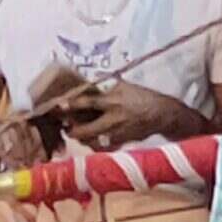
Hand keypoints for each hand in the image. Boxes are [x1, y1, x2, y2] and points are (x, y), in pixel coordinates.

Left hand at [64, 80, 198, 149]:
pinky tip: (95, 140)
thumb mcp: (126, 85)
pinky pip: (103, 145)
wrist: (161, 114)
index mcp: (112, 101)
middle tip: (67, 128)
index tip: (60, 106)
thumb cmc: (143, 97)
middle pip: (86, 130)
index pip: (88, 102)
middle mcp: (112, 119)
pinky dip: (97, 143)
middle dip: (73, 131)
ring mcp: (116, 133)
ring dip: (84, 138)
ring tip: (79, 134)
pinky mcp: (121, 142)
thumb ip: (108, 83)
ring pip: (93, 141)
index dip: (72, 104)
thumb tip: (94, 76)